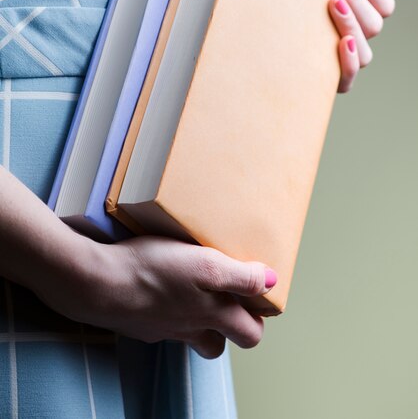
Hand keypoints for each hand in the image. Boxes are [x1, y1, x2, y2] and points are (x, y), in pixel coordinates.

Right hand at [33, 233, 276, 359]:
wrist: (99, 284)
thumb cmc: (153, 270)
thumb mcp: (206, 265)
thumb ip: (241, 277)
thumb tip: (271, 282)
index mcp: (213, 315)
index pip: (251, 333)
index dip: (259, 316)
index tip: (257, 292)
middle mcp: (191, 329)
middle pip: (223, 341)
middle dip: (232, 324)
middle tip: (229, 293)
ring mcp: (164, 330)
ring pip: (192, 335)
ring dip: (201, 320)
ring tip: (196, 291)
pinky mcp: (141, 323)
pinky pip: (163, 324)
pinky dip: (168, 310)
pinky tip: (160, 288)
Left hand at [304, 0, 394, 92]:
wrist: (246, 8)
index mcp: (355, 17)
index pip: (384, 6)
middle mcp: (351, 42)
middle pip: (375, 25)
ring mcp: (338, 63)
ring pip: (366, 52)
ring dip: (350, 22)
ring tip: (331, 2)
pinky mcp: (323, 81)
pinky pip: (348, 77)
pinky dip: (350, 59)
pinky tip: (343, 40)